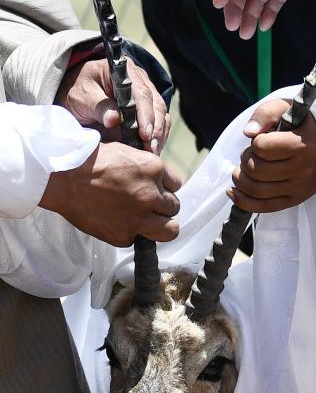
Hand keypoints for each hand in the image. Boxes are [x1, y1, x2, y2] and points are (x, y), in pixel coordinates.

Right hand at [40, 141, 181, 246]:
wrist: (62, 178)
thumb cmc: (88, 161)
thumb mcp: (124, 152)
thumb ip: (145, 169)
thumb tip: (156, 182)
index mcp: (153, 169)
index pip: (177, 183)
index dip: (165, 187)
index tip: (155, 188)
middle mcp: (151, 194)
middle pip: (174, 207)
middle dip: (163, 206)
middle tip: (148, 205)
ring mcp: (139, 218)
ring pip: (170, 230)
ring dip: (161, 225)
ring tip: (147, 222)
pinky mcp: (124, 235)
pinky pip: (138, 239)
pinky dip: (130, 233)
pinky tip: (116, 222)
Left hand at [55, 56, 170, 151]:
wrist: (76, 96)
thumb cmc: (78, 93)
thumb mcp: (81, 97)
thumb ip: (98, 107)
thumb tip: (114, 120)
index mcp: (124, 71)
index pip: (141, 92)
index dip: (145, 114)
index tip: (145, 134)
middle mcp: (140, 80)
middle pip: (156, 104)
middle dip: (156, 128)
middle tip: (151, 148)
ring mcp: (147, 94)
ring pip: (161, 114)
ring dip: (159, 134)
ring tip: (153, 152)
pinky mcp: (148, 109)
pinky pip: (160, 122)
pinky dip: (158, 136)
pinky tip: (153, 149)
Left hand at [230, 98, 315, 212]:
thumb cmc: (299, 124)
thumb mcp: (284, 108)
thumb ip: (265, 114)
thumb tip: (248, 133)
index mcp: (303, 145)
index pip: (261, 147)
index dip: (255, 142)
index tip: (263, 138)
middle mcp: (304, 170)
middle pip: (256, 170)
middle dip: (245, 159)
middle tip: (251, 153)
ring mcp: (300, 189)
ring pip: (256, 189)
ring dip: (240, 178)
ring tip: (242, 169)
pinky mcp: (295, 200)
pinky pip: (263, 207)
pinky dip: (242, 201)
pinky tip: (232, 191)